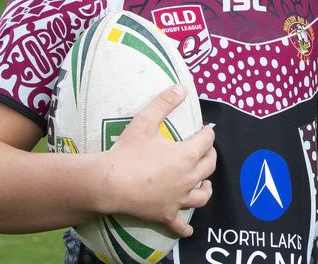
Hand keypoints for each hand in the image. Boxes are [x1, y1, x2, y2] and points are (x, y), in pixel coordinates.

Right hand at [99, 85, 216, 236]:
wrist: (108, 183)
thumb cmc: (127, 152)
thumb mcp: (144, 122)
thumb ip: (163, 103)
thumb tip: (180, 87)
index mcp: (188, 154)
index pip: (207, 140)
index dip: (207, 132)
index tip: (204, 129)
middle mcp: (189, 177)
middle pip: (209, 165)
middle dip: (209, 155)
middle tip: (203, 150)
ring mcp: (178, 198)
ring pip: (202, 195)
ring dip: (205, 187)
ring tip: (203, 183)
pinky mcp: (165, 214)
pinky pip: (180, 225)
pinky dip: (185, 228)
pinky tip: (188, 230)